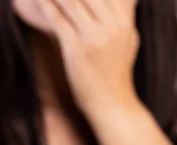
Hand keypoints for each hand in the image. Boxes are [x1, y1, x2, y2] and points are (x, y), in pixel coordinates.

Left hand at [38, 0, 140, 114]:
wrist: (112, 103)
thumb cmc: (116, 71)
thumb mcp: (129, 39)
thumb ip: (127, 13)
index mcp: (125, 22)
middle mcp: (113, 26)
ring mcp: (95, 37)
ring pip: (71, 1)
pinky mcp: (77, 49)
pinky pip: (58, 18)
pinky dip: (47, 5)